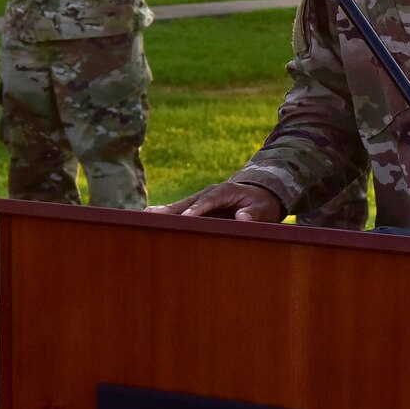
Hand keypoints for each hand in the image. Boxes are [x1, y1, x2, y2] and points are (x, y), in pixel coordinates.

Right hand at [152, 181, 285, 222]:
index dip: (198, 208)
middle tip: (155, 215)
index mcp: (226, 191)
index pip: (210, 200)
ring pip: (181, 205)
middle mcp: (209, 192)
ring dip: (164, 211)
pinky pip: (181, 210)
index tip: (187, 217)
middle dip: (173, 208)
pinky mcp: (197, 206)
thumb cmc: (262, 204)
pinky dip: (167, 214)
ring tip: (145, 215)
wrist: (259, 196)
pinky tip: (149, 217)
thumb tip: (242, 218)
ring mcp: (202, 198)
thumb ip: (253, 214)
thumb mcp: (263, 210)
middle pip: (189, 201)